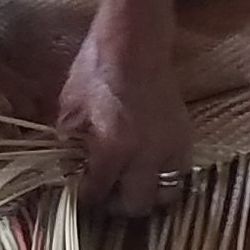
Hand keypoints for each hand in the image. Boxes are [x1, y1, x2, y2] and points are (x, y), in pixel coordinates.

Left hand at [57, 30, 194, 218]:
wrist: (136, 43)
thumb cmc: (97, 70)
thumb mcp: (70, 107)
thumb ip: (68, 143)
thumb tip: (65, 170)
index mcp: (114, 147)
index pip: (97, 193)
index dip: (83, 200)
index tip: (76, 199)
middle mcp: (148, 154)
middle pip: (137, 205)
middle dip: (117, 206)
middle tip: (104, 197)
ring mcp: (172, 147)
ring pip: (166, 194)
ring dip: (145, 195)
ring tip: (128, 186)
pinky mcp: (185, 137)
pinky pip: (178, 172)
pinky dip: (161, 176)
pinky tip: (145, 165)